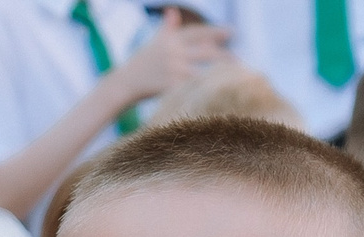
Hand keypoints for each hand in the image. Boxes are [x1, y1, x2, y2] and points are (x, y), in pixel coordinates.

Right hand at [114, 17, 228, 103]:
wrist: (123, 84)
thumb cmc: (142, 64)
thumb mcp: (154, 43)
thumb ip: (167, 28)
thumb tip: (173, 11)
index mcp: (171, 40)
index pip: (197, 33)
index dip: (215, 32)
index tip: (232, 32)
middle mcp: (173, 53)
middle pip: (204, 52)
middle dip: (223, 56)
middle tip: (239, 60)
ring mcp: (171, 70)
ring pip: (201, 72)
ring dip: (218, 77)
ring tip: (234, 80)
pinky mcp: (168, 87)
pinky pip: (190, 90)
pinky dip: (203, 94)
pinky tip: (216, 97)